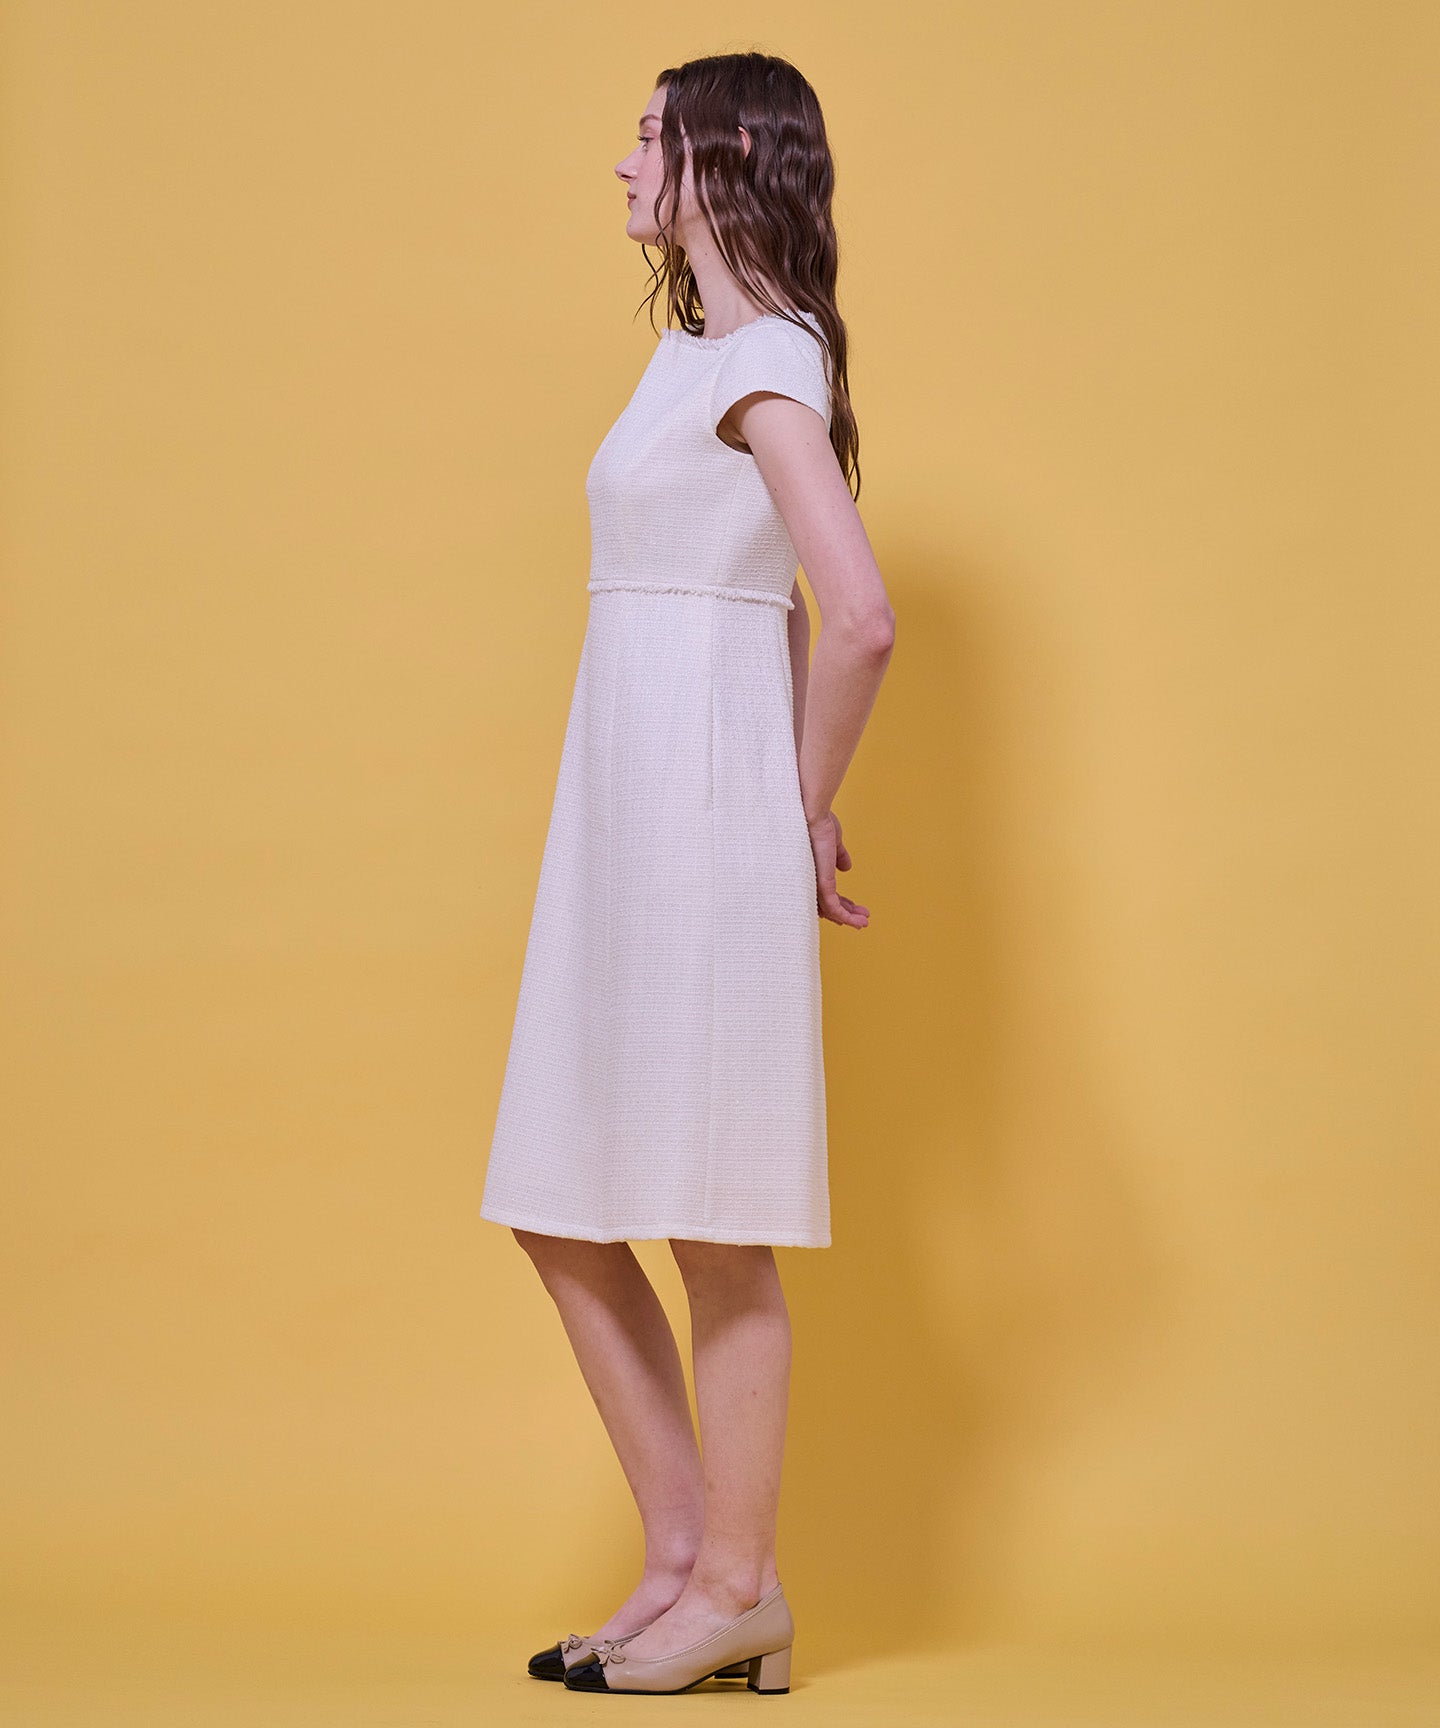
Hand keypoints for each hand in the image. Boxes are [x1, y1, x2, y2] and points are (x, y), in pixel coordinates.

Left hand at [806, 809, 869, 928]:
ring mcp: (813, 883)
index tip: (853, 907)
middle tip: (862, 919)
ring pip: (830, 910)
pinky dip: (847, 917)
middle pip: (826, 905)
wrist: (811, 812)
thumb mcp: (831, 842)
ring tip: (864, 923)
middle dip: (846, 912)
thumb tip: (846, 867)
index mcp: (812, 870)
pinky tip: (859, 922)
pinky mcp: (821, 883)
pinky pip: (833, 908)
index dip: (840, 901)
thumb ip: (837, 856)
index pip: (825, 892)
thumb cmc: (817, 822)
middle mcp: (809, 880)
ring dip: (849, 918)